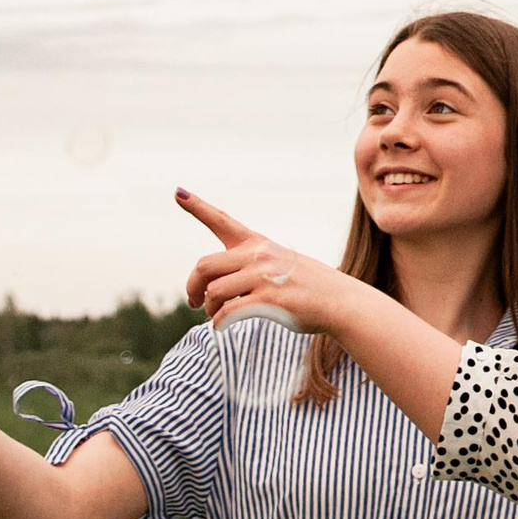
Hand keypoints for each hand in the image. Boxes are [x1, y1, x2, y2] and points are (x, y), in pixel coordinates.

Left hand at [178, 188, 354, 336]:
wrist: (339, 301)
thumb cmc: (306, 288)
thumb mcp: (278, 265)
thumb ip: (248, 268)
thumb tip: (213, 290)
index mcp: (258, 244)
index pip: (222, 221)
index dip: (198, 207)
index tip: (178, 192)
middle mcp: (258, 255)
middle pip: (205, 265)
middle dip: (192, 286)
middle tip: (193, 302)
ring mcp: (264, 276)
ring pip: (214, 292)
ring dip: (209, 309)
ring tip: (216, 316)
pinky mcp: (269, 299)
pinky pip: (228, 312)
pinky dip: (218, 322)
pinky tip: (221, 327)